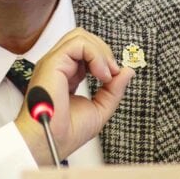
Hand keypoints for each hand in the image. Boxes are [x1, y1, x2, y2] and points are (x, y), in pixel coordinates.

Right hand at [14, 28, 134, 164]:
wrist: (52, 142)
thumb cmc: (66, 132)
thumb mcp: (100, 108)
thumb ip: (113, 89)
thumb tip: (127, 71)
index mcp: (66, 73)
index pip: (85, 50)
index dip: (103, 58)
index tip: (114, 78)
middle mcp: (58, 65)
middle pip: (83, 37)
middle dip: (104, 50)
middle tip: (112, 73)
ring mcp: (54, 62)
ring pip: (80, 36)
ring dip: (101, 52)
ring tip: (106, 74)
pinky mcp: (53, 63)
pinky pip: (77, 44)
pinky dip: (95, 55)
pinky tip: (101, 74)